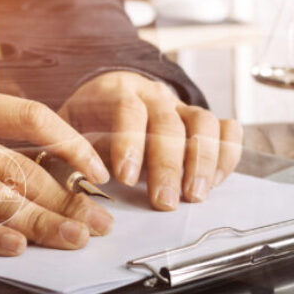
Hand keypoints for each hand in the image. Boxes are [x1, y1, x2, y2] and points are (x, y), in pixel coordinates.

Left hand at [58, 71, 241, 209]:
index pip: (129, 109)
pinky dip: (228, 154)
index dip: (130, 141)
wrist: (108, 97)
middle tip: (164, 201)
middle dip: (168, 165)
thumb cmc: (87, 121)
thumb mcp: (66, 130)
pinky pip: (226, 130)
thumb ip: (66, 152)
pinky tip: (216, 181)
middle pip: (170, 123)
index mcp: (117, 92)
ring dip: (203, 162)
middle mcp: (155, 96)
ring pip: (204, 124)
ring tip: (194, 196)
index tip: (125, 177)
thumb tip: (66, 182)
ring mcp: (182, 108)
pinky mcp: (202, 123)